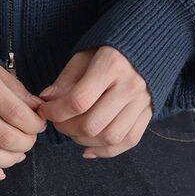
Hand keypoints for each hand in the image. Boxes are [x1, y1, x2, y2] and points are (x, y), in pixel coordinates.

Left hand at [37, 47, 151, 158]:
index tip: (45, 110)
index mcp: (111, 65)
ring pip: (110, 137)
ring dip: (84, 141)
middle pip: (93, 124)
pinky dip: (106, 151)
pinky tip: (88, 148)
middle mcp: (130, 86)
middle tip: (58, 121)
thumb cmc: (108, 49)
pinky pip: (128, 141)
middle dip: (67, 128)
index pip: (78, 101)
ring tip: (72, 132)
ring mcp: (142, 102)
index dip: (56, 111)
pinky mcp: (149, 113)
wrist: (145, 45)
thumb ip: (65, 80)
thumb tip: (46, 100)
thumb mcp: (83, 56)